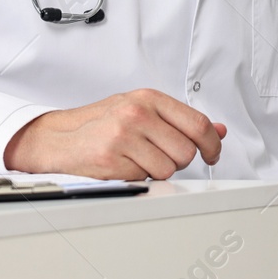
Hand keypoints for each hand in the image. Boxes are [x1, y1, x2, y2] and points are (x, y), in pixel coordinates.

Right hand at [4, 89, 226, 178]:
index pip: (198, 123)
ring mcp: (123, 136)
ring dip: (158, 171)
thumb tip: (218, 131)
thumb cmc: (102, 124)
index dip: (212, 144)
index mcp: (148, 98)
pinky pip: (145, 179)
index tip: (213, 154)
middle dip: (178, 160)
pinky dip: (139, 178)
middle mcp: (137, 114)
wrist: (59, 138)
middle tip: (159, 156)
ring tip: (137, 159)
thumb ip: (181, 121)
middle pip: (186, 151)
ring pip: (168, 169)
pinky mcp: (111, 160)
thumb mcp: (143, 111)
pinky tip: (124, 166)